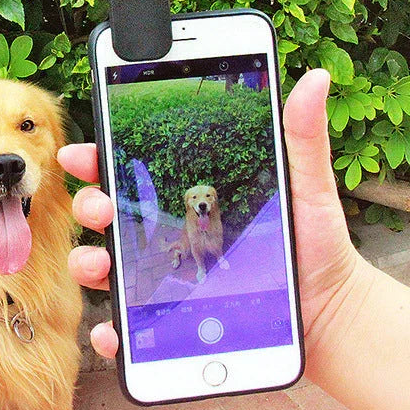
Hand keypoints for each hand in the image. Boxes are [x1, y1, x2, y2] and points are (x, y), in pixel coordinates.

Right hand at [59, 68, 366, 369]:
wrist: (331, 314)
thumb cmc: (315, 245)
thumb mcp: (306, 187)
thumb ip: (300, 135)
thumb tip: (313, 78)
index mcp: (186, 200)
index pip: (132, 172)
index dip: (99, 158)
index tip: (79, 153)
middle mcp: (166, 235)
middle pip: (108, 215)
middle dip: (89, 205)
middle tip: (102, 208)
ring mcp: (164, 280)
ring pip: (105, 267)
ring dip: (87, 263)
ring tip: (100, 267)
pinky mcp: (168, 322)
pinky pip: (127, 328)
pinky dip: (111, 331)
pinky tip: (114, 331)